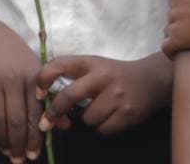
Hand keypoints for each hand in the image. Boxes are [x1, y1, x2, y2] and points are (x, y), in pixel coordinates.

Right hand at [0, 16, 43, 161]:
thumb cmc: (16, 56)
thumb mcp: (36, 70)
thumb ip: (50, 98)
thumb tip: (65, 126)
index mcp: (31, 78)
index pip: (34, 114)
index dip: (34, 138)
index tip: (34, 155)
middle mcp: (12, 81)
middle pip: (15, 120)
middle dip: (18, 145)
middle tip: (19, 160)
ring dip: (1, 140)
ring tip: (6, 152)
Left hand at [36, 53, 171, 135]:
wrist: (151, 80)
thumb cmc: (114, 75)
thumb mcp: (93, 65)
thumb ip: (73, 75)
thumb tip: (44, 95)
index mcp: (90, 62)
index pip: (59, 65)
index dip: (43, 79)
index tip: (38, 93)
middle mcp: (103, 77)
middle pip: (69, 97)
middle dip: (54, 112)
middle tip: (46, 122)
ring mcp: (117, 95)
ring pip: (87, 118)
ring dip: (87, 119)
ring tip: (98, 110)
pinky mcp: (128, 113)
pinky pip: (103, 129)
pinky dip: (102, 127)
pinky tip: (110, 117)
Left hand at [163, 0, 189, 55]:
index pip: (175, 3)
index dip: (186, 11)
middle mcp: (173, 5)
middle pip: (173, 16)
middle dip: (183, 23)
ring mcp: (175, 21)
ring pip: (170, 31)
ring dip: (179, 37)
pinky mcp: (180, 38)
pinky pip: (167, 47)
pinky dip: (171, 52)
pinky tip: (178, 56)